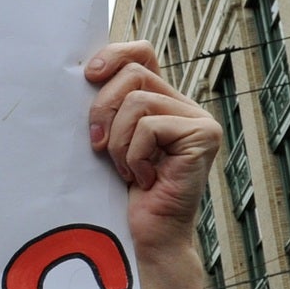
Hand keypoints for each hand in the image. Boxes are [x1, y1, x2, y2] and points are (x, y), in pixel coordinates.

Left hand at [85, 41, 220, 256]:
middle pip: (133, 75)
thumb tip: (85, 73)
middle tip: (98, 145)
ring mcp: (199, 120)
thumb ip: (107, 108)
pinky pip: (150, 127)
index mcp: (162, 101)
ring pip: (138, 102)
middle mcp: (184, 105)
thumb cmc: (122, 193)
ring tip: (128, 169)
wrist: (147, 236)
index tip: (89, 75)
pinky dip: (135, 155)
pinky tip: (145, 177)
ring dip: (119, 141)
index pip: (142, 52)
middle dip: (103, 109)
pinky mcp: (204, 135)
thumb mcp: (108, 141)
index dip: (114, 55)